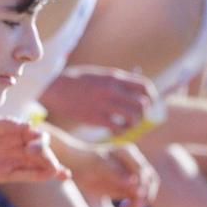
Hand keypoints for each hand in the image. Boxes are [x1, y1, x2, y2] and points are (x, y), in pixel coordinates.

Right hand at [41, 65, 160, 134]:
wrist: (55, 87)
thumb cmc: (77, 81)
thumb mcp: (99, 74)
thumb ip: (117, 80)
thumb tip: (136, 81)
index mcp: (114, 77)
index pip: (144, 86)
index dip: (151, 97)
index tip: (147, 104)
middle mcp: (112, 90)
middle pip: (142, 104)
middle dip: (143, 114)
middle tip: (136, 118)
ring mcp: (104, 104)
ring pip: (133, 117)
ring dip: (133, 124)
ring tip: (126, 126)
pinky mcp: (95, 117)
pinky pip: (117, 127)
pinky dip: (121, 132)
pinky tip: (115, 132)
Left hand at [70, 142, 158, 206]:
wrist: (74, 164)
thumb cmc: (83, 161)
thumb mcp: (96, 164)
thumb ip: (115, 172)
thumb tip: (133, 183)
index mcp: (127, 153)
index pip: (143, 171)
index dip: (142, 184)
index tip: (133, 197)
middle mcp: (133, 162)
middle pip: (150, 182)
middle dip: (143, 197)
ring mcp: (132, 174)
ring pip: (147, 192)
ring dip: (140, 204)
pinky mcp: (128, 186)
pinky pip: (138, 199)